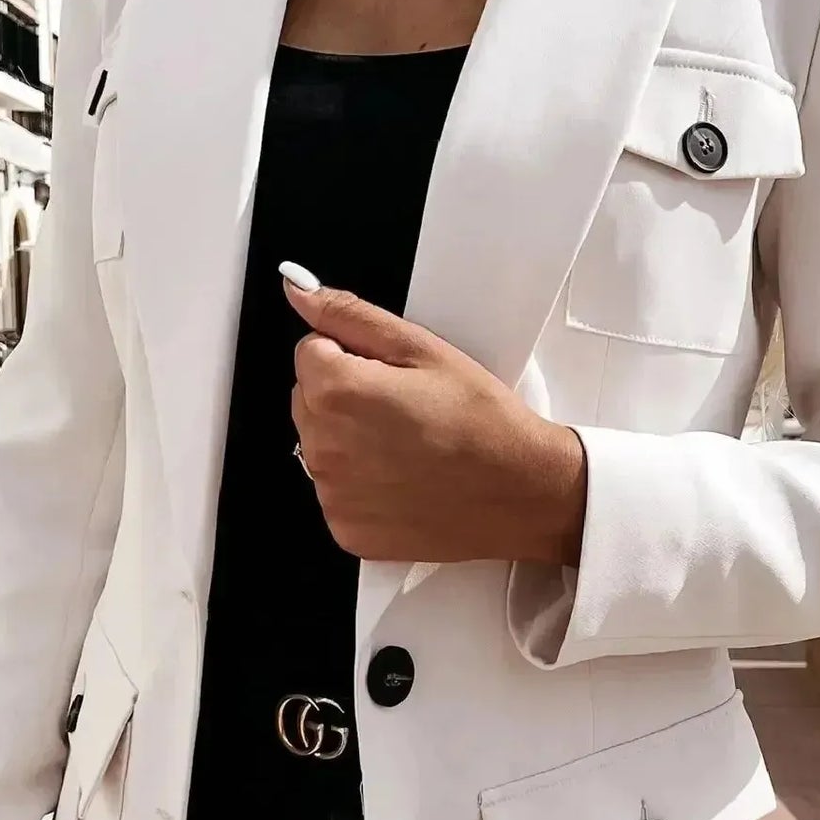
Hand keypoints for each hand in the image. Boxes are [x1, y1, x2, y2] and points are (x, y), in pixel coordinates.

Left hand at [286, 272, 586, 565]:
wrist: (519, 493)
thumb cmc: (482, 422)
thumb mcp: (423, 348)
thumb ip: (351, 315)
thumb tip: (299, 290)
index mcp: (338, 391)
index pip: (310, 350)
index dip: (352, 354)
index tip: (391, 374)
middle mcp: (323, 446)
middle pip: (309, 399)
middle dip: (345, 395)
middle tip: (404, 409)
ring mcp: (332, 493)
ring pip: (320, 445)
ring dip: (350, 440)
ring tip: (407, 446)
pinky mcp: (345, 529)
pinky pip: (335, 491)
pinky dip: (360, 485)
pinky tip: (402, 480)